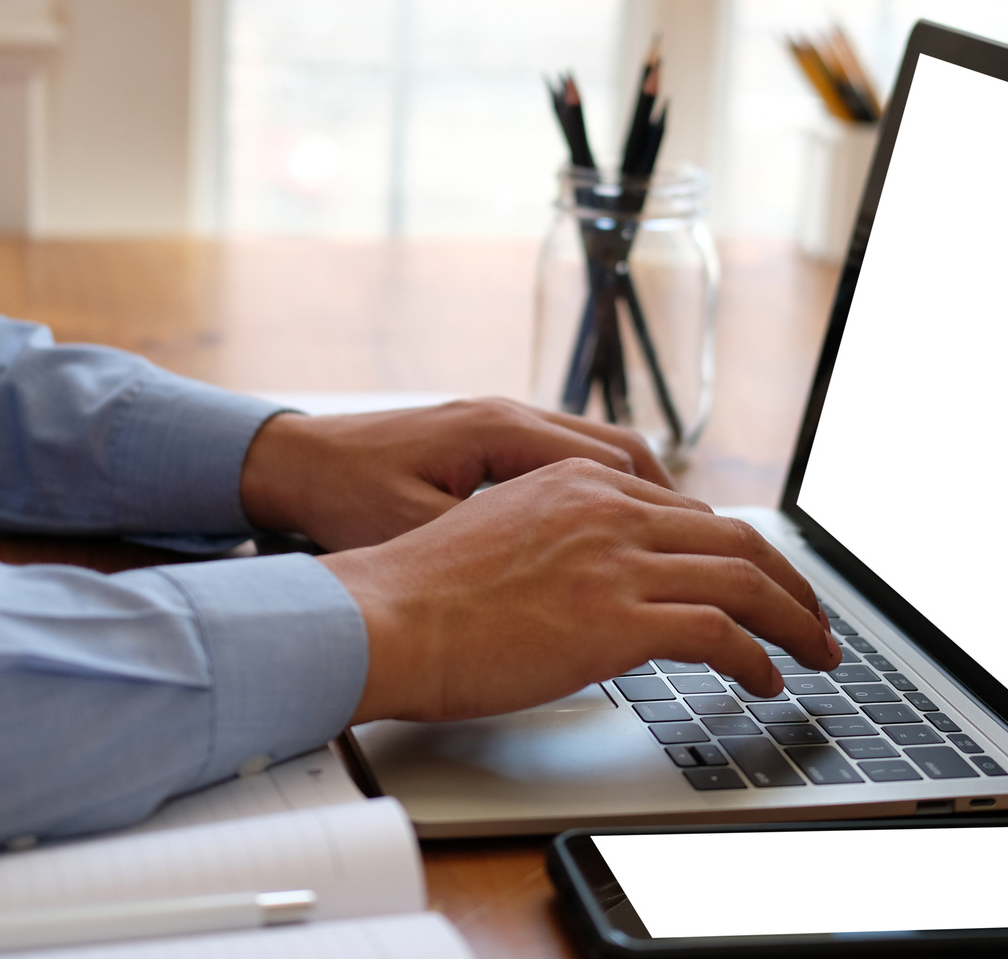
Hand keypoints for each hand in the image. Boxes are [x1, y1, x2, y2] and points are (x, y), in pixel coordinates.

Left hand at [238, 397, 670, 550]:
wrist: (286, 463)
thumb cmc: (340, 499)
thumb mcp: (418, 534)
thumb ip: (494, 553)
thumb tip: (565, 590)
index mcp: (502, 431)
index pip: (619, 463)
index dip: (672, 515)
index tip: (709, 558)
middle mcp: (511, 417)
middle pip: (626, 456)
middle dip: (678, 510)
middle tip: (721, 562)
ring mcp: (499, 425)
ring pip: (602, 459)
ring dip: (644, 505)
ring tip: (680, 559)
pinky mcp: (483, 443)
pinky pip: (567, 466)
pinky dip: (602, 501)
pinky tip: (610, 545)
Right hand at [317, 458, 842, 722]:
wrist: (380, 617)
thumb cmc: (419, 593)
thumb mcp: (498, 536)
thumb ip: (556, 542)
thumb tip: (587, 583)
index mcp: (578, 483)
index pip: (688, 512)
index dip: (737, 550)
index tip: (758, 581)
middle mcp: (608, 509)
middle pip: (734, 536)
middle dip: (787, 582)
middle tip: (812, 618)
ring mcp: (616, 561)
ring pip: (745, 578)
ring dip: (793, 621)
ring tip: (815, 652)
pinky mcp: (617, 618)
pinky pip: (720, 634)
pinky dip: (758, 658)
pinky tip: (767, 681)